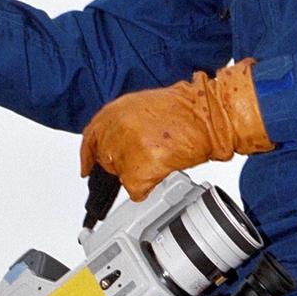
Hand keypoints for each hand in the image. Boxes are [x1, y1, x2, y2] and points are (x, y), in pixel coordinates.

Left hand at [80, 58, 272, 200]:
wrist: (210, 112)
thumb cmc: (187, 108)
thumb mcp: (145, 105)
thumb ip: (125, 122)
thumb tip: (117, 140)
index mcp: (116, 110)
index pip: (91, 137)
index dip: (89, 154)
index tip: (86, 167)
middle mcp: (117, 128)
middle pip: (107, 160)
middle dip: (124, 163)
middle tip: (147, 156)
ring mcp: (128, 148)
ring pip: (122, 177)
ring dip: (140, 174)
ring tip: (161, 157)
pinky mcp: (140, 169)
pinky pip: (136, 190)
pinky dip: (149, 187)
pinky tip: (163, 169)